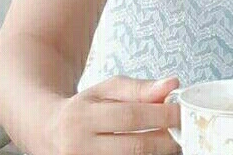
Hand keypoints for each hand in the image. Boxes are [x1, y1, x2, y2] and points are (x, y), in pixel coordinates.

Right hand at [46, 75, 180, 154]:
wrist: (48, 132)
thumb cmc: (85, 107)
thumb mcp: (107, 89)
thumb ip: (140, 88)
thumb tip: (172, 84)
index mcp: (82, 118)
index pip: (130, 116)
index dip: (161, 115)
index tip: (182, 110)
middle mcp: (78, 147)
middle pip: (134, 146)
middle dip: (165, 139)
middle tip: (184, 131)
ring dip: (157, 152)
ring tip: (173, 142)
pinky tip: (154, 150)